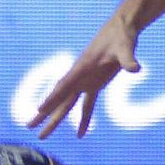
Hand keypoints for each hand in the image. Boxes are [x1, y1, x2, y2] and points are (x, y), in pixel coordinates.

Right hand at [30, 13, 140, 137]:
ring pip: (68, 104)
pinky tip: (81, 134)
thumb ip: (128, 59)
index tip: (39, 110)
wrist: (122, 30)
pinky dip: (84, 119)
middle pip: (60, 98)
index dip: (52, 98)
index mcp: (82, 67)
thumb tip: (135, 69)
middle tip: (28, 126)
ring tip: (43, 135)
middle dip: (46, 113)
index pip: (64, 85)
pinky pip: (87, 104)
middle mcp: (80, 76)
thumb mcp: (125, 48)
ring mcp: (86, 81)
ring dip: (56, 119)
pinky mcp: (95, 84)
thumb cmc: (121, 37)